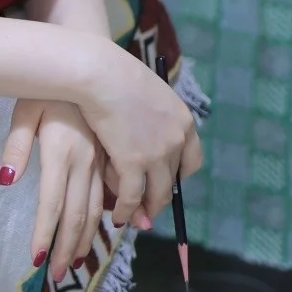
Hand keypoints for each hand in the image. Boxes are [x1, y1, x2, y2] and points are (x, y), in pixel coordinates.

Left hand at [0, 98, 151, 277]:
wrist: (89, 59)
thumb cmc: (48, 86)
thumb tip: (5, 181)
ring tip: (81, 258)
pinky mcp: (126, 149)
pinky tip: (125, 222)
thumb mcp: (23, 109)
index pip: (51, 207)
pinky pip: (131, 187)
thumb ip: (16, 146)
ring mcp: (110, 155)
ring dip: (95, 237)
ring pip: (106, 208)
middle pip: (80, 216)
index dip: (46, 236)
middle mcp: (87, 160)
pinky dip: (130, 209)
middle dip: (69, 249)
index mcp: (60, 153)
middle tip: (59, 273)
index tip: (38, 262)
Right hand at [78, 45, 203, 227]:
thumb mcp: (148, 94)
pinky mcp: (133, 162)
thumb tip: (144, 140)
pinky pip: (132, 196)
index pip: (192, 161)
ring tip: (134, 218)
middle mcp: (177, 141)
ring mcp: (157, 153)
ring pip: (156, 194)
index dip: (178, 176)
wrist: (100, 73)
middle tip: (146, 208)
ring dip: (145, 210)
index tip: (164, 181)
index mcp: (184, 122)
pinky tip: (117, 216)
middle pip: (173, 181)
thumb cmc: (116, 74)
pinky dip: (126, 209)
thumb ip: (153, 118)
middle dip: (159, 198)